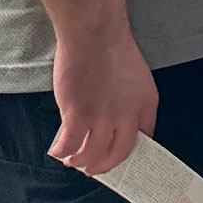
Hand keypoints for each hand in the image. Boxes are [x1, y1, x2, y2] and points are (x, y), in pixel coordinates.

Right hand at [51, 23, 159, 174]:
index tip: (118, 157)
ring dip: (80, 161)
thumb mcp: (136, 77)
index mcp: (146, 104)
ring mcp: (102, 118)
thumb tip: (114, 122)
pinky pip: (68, 145)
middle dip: (105, 165)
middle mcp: (127, 116)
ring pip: (92, 154)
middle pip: (119, 153)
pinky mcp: (77, 116)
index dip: (130, 151)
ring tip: (73, 161)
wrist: (95, 33)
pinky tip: (57, 151)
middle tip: (93, 168)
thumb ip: (129, 100)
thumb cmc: (112, 48)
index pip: (145, 138)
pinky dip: (61, 151)